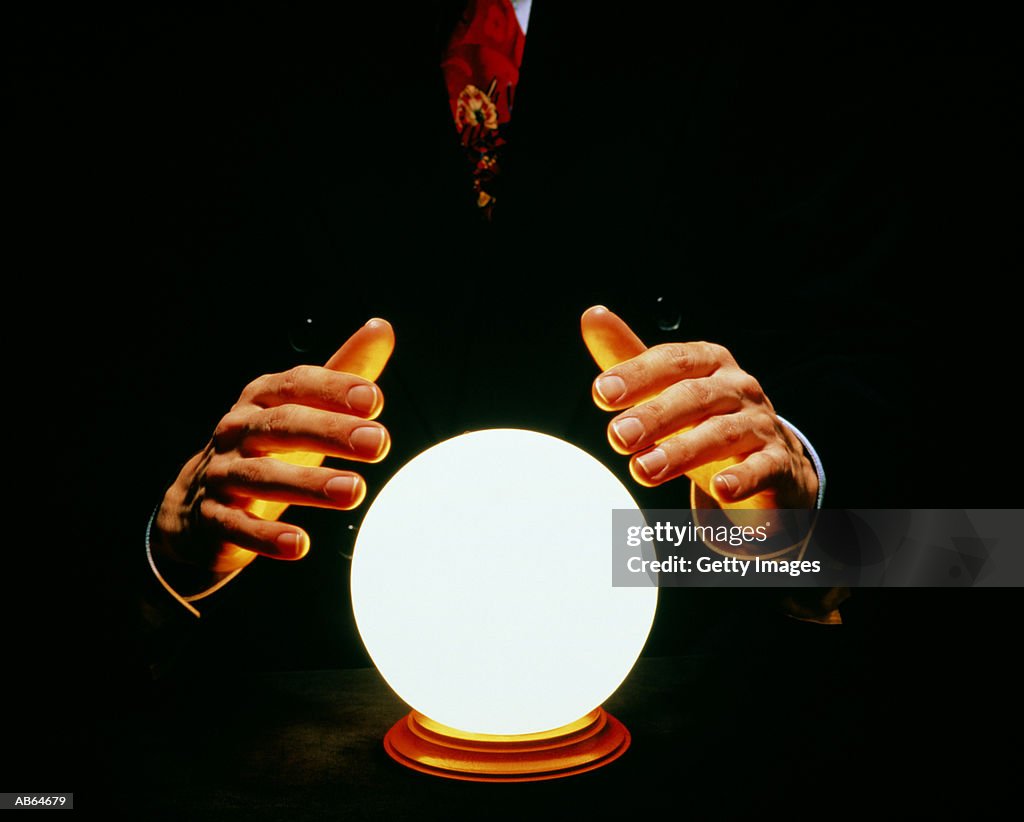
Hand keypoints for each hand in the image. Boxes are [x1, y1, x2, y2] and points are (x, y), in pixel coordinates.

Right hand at [151, 318, 394, 582]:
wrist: (198, 505)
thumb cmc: (268, 447)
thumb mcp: (303, 408)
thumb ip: (344, 372)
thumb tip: (381, 328)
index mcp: (261, 399)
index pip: (297, 385)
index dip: (334, 390)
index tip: (375, 399)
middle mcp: (237, 430)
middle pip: (282, 427)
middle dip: (331, 432)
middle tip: (380, 442)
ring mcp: (221, 474)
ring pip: (261, 476)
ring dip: (309, 485)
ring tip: (355, 491)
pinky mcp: (213, 519)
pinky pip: (237, 526)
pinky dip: (266, 536)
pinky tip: (300, 545)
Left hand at [580, 306, 816, 508]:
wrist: (768, 462)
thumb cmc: (705, 418)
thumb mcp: (666, 387)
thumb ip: (628, 357)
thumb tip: (592, 316)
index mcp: (709, 362)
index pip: (672, 360)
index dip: (637, 374)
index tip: (601, 393)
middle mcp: (738, 387)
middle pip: (695, 396)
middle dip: (654, 416)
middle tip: (617, 437)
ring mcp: (760, 424)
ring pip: (722, 434)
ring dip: (681, 452)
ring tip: (643, 470)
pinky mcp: (777, 463)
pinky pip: (762, 468)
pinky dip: (742, 478)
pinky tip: (720, 489)